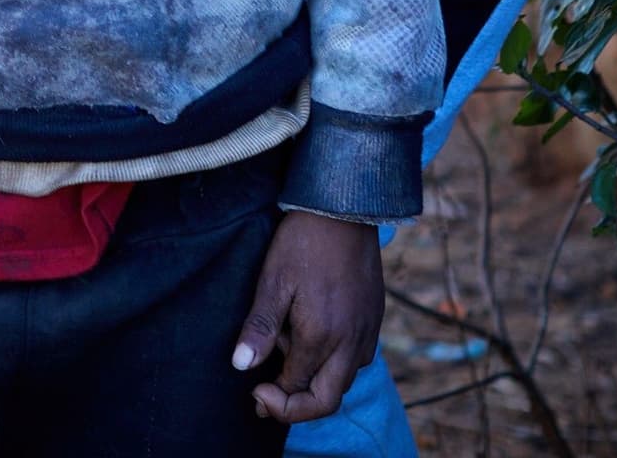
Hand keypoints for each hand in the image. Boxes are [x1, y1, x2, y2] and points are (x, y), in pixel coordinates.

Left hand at [235, 209, 379, 423]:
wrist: (345, 209)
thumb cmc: (303, 242)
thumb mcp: (272, 281)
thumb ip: (259, 327)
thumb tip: (241, 366)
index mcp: (323, 337)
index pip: (299, 390)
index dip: (273, 398)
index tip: (252, 387)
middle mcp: (352, 343)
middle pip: (328, 400)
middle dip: (295, 407)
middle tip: (264, 392)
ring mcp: (368, 333)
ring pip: (343, 380)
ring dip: (313, 379)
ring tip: (283, 343)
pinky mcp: (375, 321)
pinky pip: (355, 359)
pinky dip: (331, 362)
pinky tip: (308, 333)